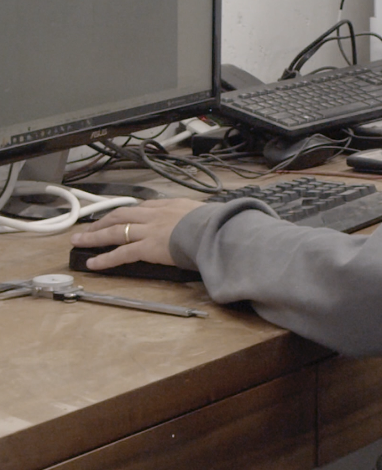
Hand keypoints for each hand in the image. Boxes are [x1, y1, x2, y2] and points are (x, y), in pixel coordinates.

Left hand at [70, 199, 203, 269]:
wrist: (213, 230)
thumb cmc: (214, 223)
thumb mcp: (203, 213)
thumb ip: (194, 217)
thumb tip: (200, 221)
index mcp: (168, 206)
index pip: (141, 207)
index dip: (125, 213)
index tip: (117, 216)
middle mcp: (153, 215)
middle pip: (121, 215)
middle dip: (102, 221)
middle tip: (87, 227)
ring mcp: (147, 231)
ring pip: (115, 231)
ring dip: (94, 236)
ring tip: (79, 241)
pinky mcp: (146, 248)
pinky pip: (121, 253)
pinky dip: (105, 258)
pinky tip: (92, 263)